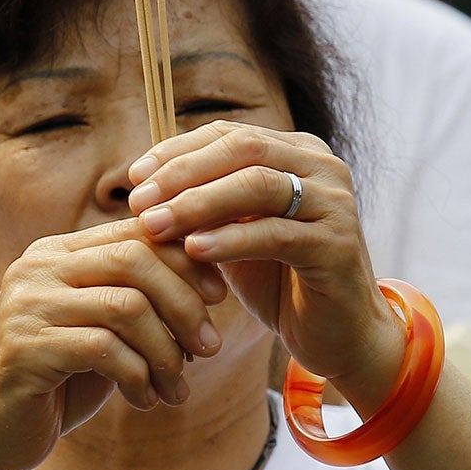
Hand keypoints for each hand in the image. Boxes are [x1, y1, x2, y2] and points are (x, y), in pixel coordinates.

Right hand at [0, 223, 225, 469]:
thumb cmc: (54, 382)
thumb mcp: (100, 332)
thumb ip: (135, 301)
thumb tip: (209, 282)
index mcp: (56, 253)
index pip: (135, 233)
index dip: (187, 261)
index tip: (218, 298)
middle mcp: (37, 267)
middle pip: (135, 260)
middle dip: (184, 304)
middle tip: (208, 347)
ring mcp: (27, 305)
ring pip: (127, 306)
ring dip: (167, 352)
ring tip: (178, 387)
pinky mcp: (26, 347)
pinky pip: (105, 350)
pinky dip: (139, 378)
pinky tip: (145, 401)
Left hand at [125, 122, 405, 408]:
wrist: (337, 335)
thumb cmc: (278, 280)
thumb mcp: (234, 232)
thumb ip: (203, 203)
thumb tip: (139, 184)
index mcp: (296, 152)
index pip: (227, 134)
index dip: (176, 151)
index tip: (132, 178)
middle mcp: (322, 167)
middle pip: (242, 149)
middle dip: (182, 173)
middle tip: (138, 203)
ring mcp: (335, 203)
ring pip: (258, 185)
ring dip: (198, 203)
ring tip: (155, 225)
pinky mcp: (338, 245)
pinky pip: (276, 233)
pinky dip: (230, 239)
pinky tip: (193, 249)